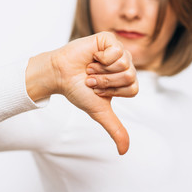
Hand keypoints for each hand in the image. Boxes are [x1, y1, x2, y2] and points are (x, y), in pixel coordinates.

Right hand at [26, 32, 137, 154]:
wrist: (59, 75)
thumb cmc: (78, 90)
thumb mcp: (99, 111)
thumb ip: (115, 129)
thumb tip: (124, 152)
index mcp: (126, 79)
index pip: (132, 89)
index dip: (112, 92)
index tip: (97, 89)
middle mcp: (125, 64)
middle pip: (130, 77)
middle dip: (105, 82)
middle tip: (91, 78)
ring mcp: (118, 51)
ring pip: (124, 64)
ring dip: (101, 71)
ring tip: (90, 68)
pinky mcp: (109, 40)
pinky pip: (116, 51)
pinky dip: (100, 58)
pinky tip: (92, 57)